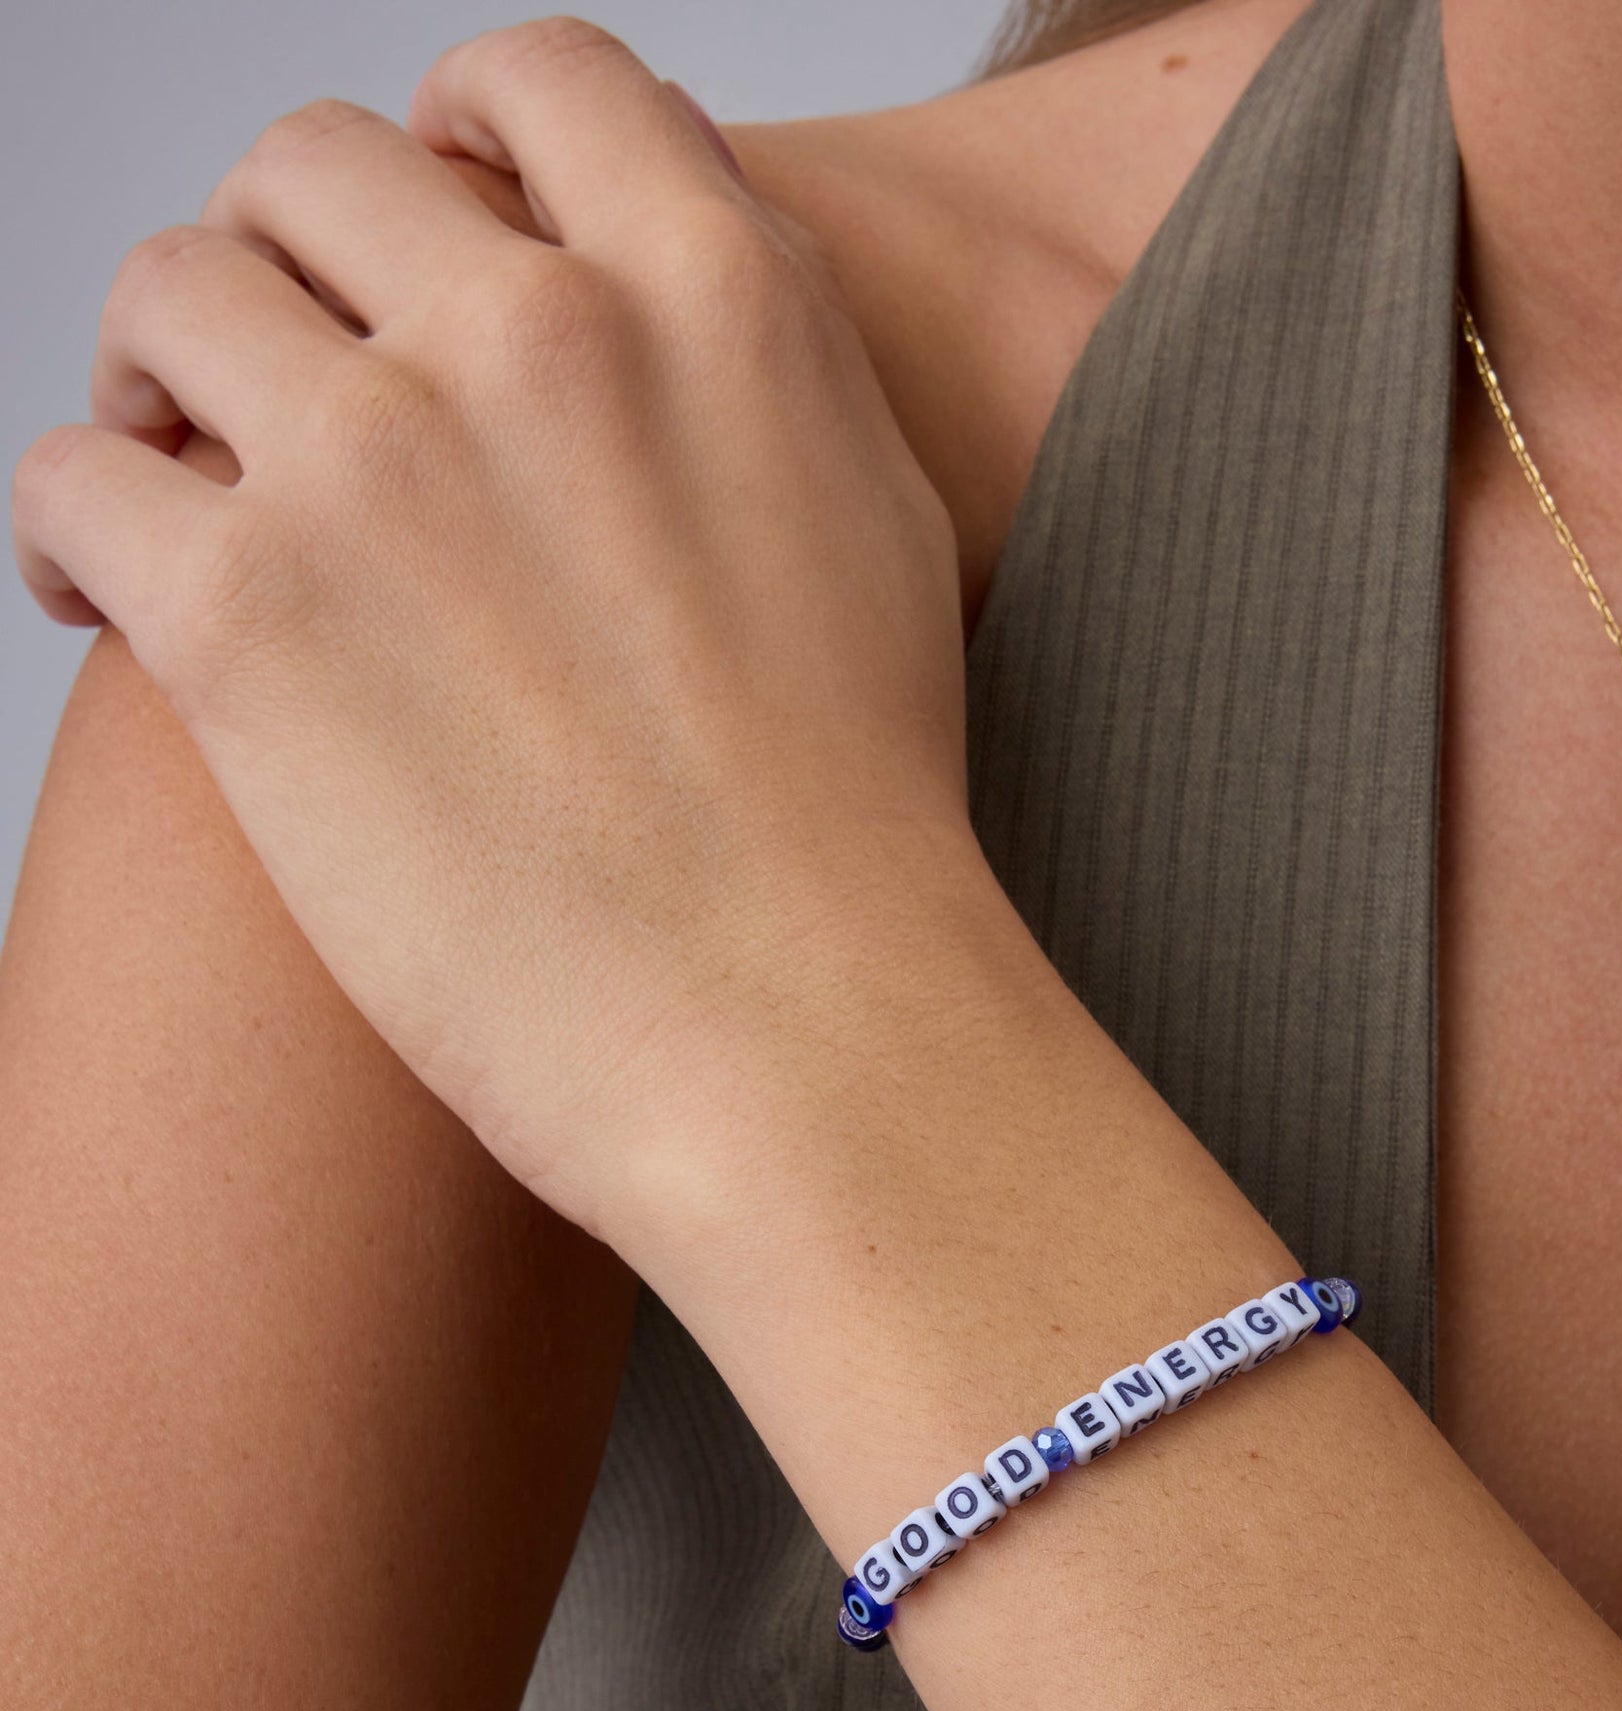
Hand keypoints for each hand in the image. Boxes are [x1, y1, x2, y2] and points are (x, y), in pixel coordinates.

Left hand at [12, 19, 969, 1239]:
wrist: (803, 1041)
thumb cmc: (857, 836)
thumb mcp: (877, 527)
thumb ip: (761, 362)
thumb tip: (669, 273)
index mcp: (708, 294)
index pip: (534, 78)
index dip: (453, 126)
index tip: (418, 212)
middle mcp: (536, 334)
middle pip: (311, 172)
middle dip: (279, 261)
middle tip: (270, 375)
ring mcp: (379, 462)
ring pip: (168, 293)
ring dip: (152, 375)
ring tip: (168, 479)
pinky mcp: (248, 618)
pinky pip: (71, 480)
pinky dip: (69, 529)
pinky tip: (106, 603)